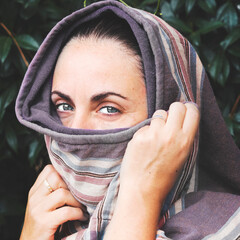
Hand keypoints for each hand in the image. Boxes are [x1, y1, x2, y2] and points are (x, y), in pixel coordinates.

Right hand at [20, 165, 87, 239]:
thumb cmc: (42, 224)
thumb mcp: (43, 204)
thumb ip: (52, 191)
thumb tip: (74, 179)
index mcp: (35, 191)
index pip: (49, 170)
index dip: (63, 173)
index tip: (72, 183)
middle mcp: (34, 198)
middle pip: (55, 177)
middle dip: (70, 185)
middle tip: (77, 195)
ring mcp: (38, 210)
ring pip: (62, 193)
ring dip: (76, 201)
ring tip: (81, 207)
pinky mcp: (44, 223)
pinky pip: (66, 212)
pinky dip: (78, 213)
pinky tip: (81, 217)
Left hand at [104, 102, 199, 239]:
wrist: (142, 189)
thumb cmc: (163, 176)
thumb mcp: (182, 157)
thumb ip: (182, 136)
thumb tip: (180, 118)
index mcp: (185, 141)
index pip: (192, 111)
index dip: (188, 108)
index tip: (184, 110)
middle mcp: (171, 135)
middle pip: (176, 106)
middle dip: (173, 110)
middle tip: (169, 119)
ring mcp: (154, 134)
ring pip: (159, 114)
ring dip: (158, 121)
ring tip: (155, 137)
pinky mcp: (140, 136)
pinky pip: (145, 125)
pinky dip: (145, 132)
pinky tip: (144, 145)